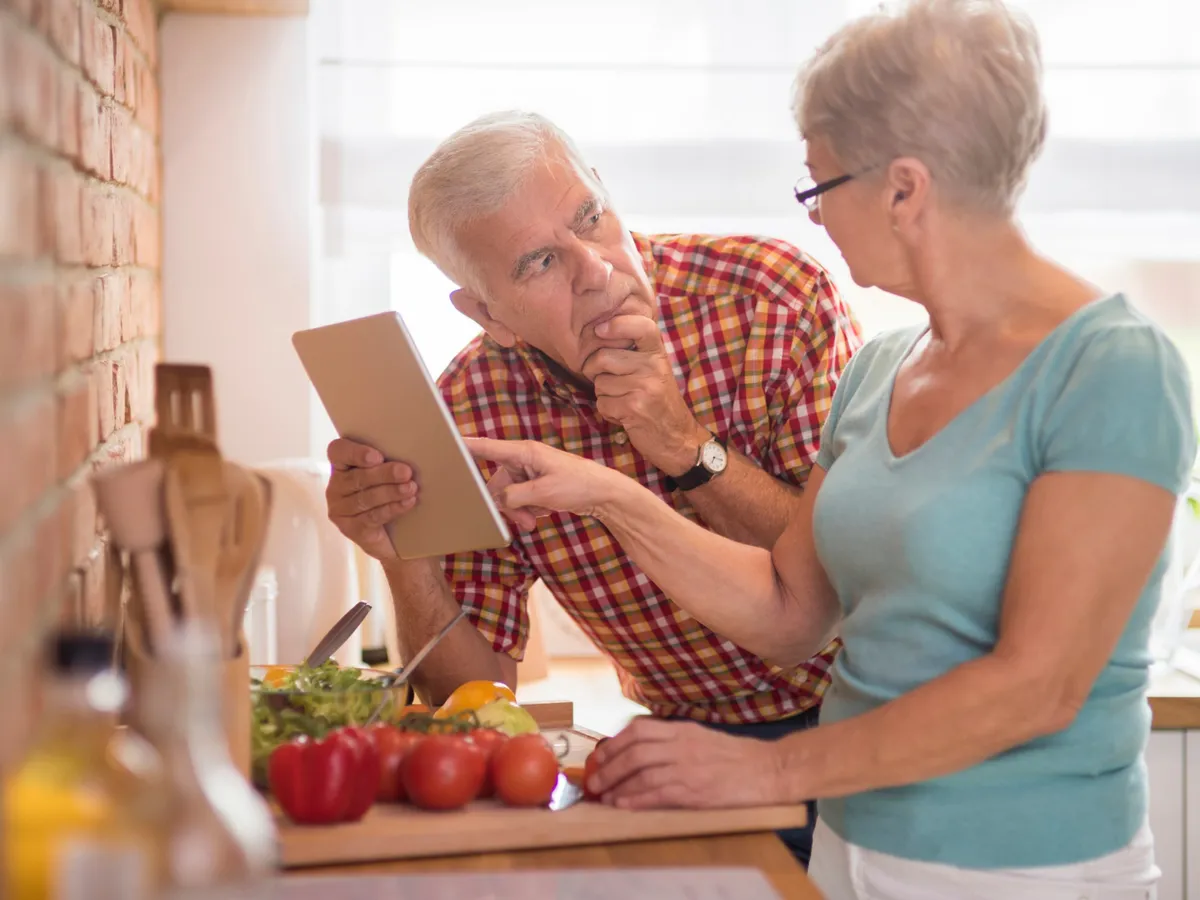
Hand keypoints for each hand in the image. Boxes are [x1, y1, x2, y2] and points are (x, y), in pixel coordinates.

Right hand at [325, 438, 418, 560]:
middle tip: (406, 472)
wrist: (394, 534)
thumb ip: (388, 461)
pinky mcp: (350, 528)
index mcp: (342, 465)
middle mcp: (336, 486)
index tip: (377, 457)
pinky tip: (407, 503)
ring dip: (391, 492)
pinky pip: (371, 516)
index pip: (338, 451)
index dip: (355, 452)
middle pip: (357, 477)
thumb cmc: (390, 492)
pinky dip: (392, 509)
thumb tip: (409, 450)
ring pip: (365, 498)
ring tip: (411, 488)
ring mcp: (340, 509)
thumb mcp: (387, 473)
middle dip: (384, 474)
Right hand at [466, 438, 624, 530]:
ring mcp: (530, 473)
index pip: (487, 447)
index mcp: (523, 452)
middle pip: (495, 482)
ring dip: (516, 511)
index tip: (445, 444)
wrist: (604, 495)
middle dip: (504, 504)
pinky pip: (519, 499)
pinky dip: (525, 511)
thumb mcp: (542, 493)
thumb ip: (513, 496)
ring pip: (507, 495)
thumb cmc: (579, 485)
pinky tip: (537, 517)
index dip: (465, 447)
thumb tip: (497, 501)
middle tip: (520, 520)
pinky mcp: (536, 485)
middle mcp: (524, 459)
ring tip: (530, 523)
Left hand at [581, 315, 707, 474]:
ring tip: (622, 400)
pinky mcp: (634, 408)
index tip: (599, 330)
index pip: (642, 326)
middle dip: (593, 370)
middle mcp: (653, 366)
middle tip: (606, 379)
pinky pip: (603, 404)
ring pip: (599, 383)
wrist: (678, 437)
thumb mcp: (654, 369)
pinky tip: (624, 414)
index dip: (617, 324)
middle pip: (603, 357)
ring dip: (604, 395)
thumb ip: (635, 351)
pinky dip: (608, 412)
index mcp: (657, 353)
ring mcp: (644, 387)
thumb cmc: (659, 401)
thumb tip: (598, 332)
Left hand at [586, 716, 788, 809]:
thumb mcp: (702, 738)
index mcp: (683, 730)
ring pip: (641, 771)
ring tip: (604, 794)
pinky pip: (657, 792)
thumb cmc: (737, 757)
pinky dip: (636, 798)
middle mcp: (682, 745)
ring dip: (617, 784)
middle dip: (609, 766)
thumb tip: (644, 750)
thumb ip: (675, 741)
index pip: (639, 730)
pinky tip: (623, 804)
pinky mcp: (695, 790)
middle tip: (595, 779)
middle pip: (634, 751)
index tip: (600, 754)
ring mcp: (687, 767)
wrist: (768, 769)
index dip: (615, 742)